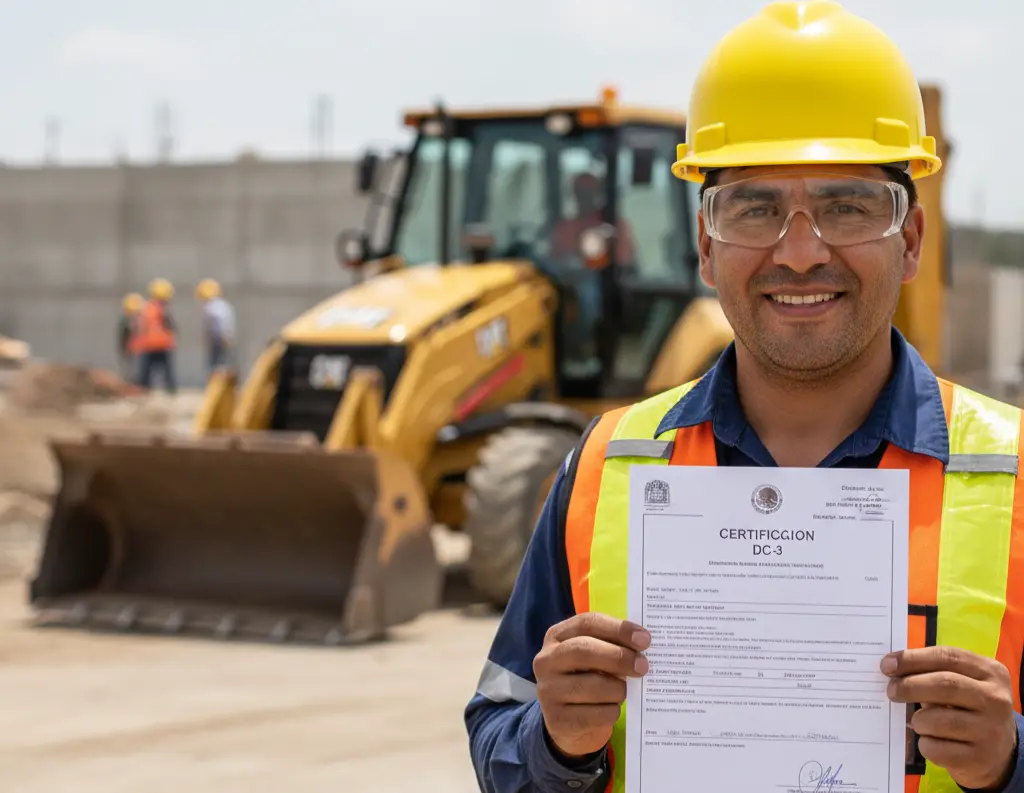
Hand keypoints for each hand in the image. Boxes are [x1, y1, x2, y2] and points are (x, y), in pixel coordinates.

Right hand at [533, 612, 650, 758]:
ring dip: (618, 689)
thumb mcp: (594, 657)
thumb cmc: (588, 679)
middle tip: (643, 666)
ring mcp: (548, 690)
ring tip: (622, 691)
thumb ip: (612, 646)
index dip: (618, 629)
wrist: (569, 724)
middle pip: (584, 650)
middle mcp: (546, 660)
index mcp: (556, 636)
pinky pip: (596, 714)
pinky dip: (612, 711)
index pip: (587, 623)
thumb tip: (642, 646)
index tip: (644, 639)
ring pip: (593, 685)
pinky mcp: (557, 719)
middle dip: (619, 657)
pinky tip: (611, 709)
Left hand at [883, 646, 1017, 789]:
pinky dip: (925, 744)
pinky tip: (931, 741)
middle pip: (945, 685)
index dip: (913, 658)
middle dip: (910, 686)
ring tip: (918, 721)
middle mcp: (996, 699)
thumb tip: (891, 668)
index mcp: (991, 672)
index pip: (948, 657)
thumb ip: (934, 672)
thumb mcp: (963, 684)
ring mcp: (990, 730)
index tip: (886, 665)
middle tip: (891, 691)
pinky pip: (937, 749)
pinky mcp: (980, 758)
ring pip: (937, 719)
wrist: (999, 752)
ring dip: (918, 720)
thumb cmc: (969, 708)